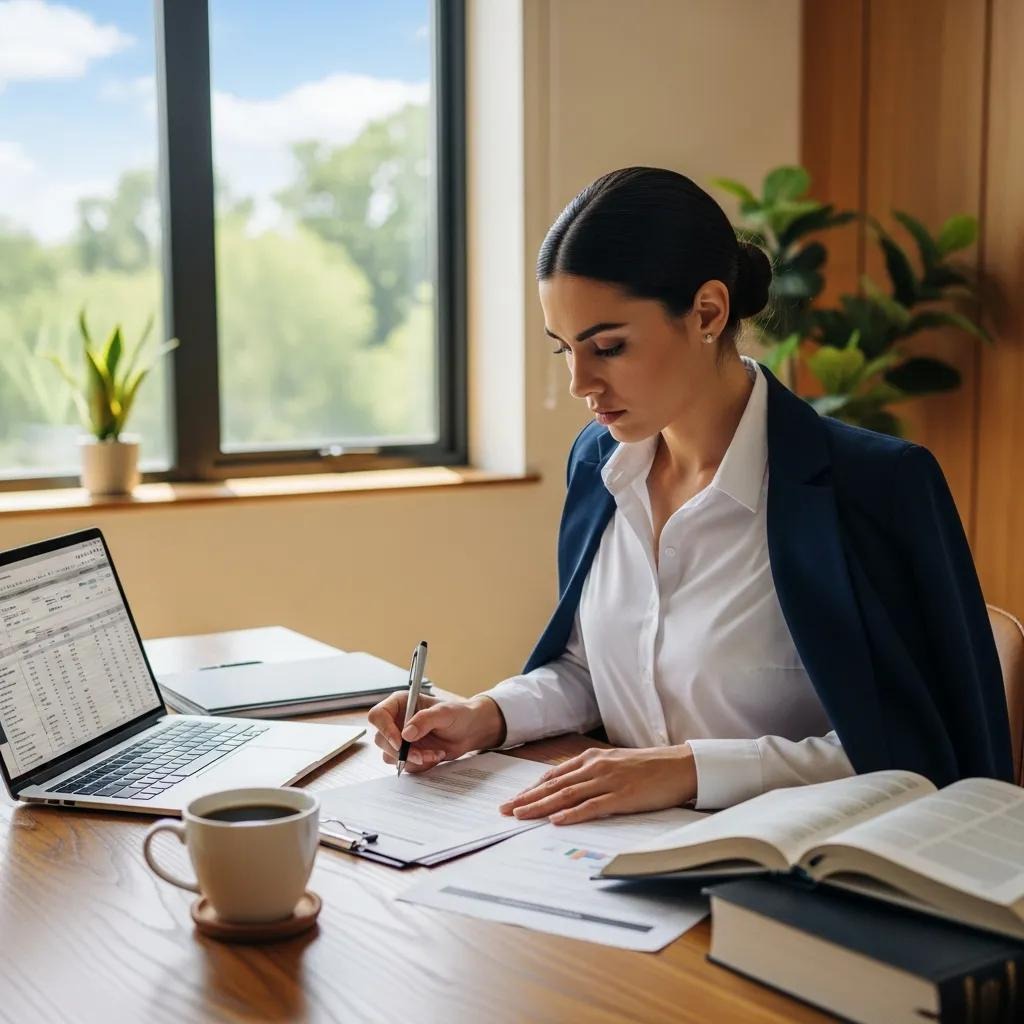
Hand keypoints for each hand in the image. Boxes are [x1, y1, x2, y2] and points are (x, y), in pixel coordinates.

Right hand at [367, 692, 506, 772]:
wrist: (469, 731)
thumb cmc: (458, 715)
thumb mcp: (445, 713)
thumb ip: (425, 720)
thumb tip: (406, 734)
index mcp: (400, 703)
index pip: (378, 715)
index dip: (385, 730)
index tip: (400, 742)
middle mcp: (396, 721)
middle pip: (381, 740)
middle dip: (402, 751)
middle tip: (422, 755)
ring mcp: (400, 739)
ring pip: (390, 755)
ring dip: (413, 759)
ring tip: (435, 753)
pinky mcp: (407, 753)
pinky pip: (404, 764)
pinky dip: (420, 764)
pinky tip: (435, 755)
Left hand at [499, 745, 696, 823]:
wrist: (679, 766)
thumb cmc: (648, 767)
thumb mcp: (614, 764)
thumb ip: (591, 774)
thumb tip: (570, 789)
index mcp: (591, 758)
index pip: (553, 775)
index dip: (531, 788)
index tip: (513, 800)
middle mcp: (595, 767)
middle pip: (554, 785)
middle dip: (527, 799)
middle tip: (504, 810)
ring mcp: (608, 781)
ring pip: (566, 795)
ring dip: (541, 806)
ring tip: (520, 815)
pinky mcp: (622, 796)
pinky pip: (592, 807)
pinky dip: (572, 814)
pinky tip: (557, 820)